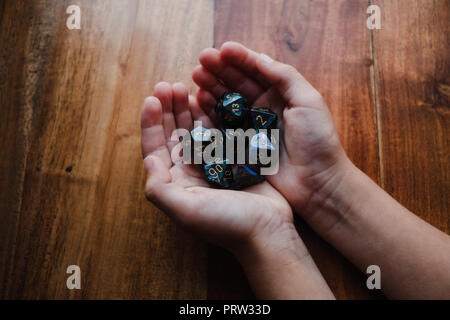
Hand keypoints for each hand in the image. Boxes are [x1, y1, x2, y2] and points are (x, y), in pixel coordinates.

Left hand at [141, 82, 303, 257]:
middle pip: (173, 135)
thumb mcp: (186, 211)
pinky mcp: (233, 158)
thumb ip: (160, 189)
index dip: (151, 123)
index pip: (156, 149)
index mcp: (176, 183)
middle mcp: (190, 172)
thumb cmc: (226, 223)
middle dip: (168, 110)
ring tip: (184, 87)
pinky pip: (218, 131)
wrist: (267, 231)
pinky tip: (206, 99)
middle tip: (168, 85)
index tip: (152, 98)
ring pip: (194, 130)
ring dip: (187, 109)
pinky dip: (210, 115)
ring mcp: (212, 163)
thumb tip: (149, 160)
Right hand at [192, 41, 351, 232]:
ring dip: (212, 86)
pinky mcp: (242, 144)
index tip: (222, 50)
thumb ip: (285, 77)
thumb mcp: (308, 101)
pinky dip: (210, 111)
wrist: (316, 183)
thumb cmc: (317, 141)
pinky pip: (223, 124)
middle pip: (238, 82)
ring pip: (228, 100)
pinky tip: (199, 100)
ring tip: (196, 76)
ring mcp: (252, 125)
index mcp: (282, 93)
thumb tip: (259, 57)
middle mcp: (265, 107)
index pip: (257, 70)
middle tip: (201, 60)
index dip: (239, 58)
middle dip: (220, 69)